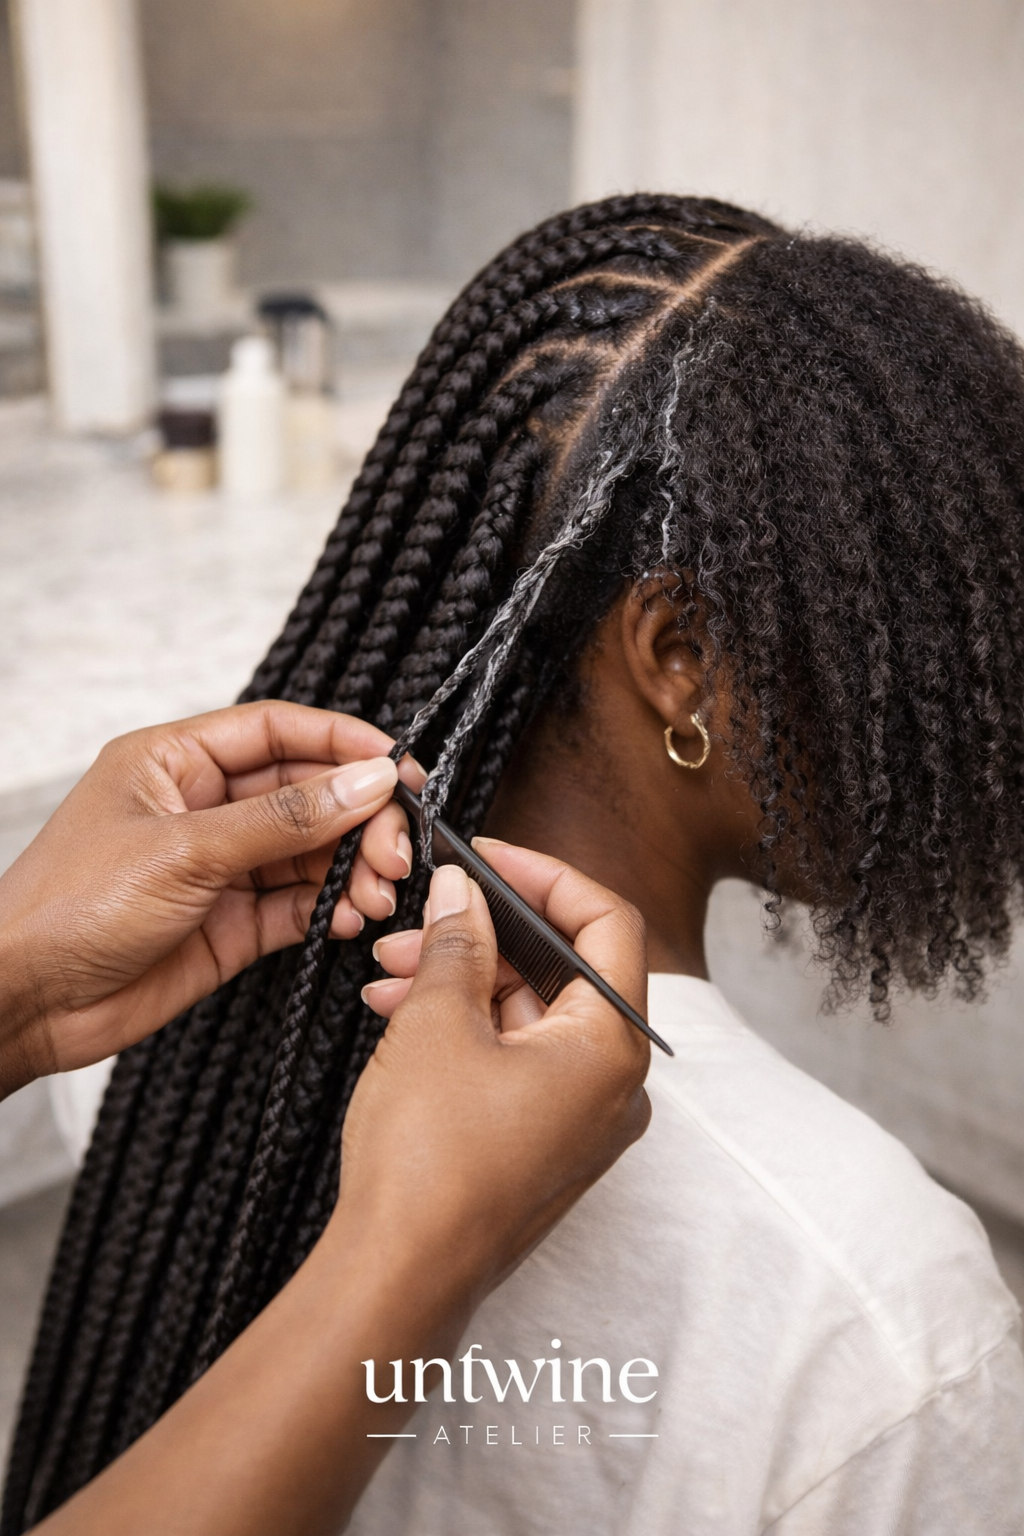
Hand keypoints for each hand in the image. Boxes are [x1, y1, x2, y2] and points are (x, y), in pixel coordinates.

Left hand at [0, 702, 422, 1095]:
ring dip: (354, 867)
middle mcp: (204, 808)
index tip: (399, 767)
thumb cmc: (68, 908)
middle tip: (395, 849)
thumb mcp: (183, 850)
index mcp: (176, 761)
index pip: (278, 731)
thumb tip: (365, 781)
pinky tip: (351, 917)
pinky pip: (300, 904)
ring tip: (377, 892)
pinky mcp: (232, 924)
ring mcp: (221, 867)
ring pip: (312, 852)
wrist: (24, 1004)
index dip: (343, 742)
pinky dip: (334, 908)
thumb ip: (284, 818)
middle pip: (308, 793)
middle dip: (359, 817)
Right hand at [31, 841, 650, 1535]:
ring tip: (390, 973)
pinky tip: (400, 1015)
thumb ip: (457, 942)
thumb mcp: (436, 1022)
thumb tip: (462, 892)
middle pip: (564, 970)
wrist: (398, 1278)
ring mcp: (581, 1121)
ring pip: (530, 1016)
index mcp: (612, 1045)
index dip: (545, 875)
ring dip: (463, 982)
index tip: (488, 855)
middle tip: (421, 918)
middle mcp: (613, 1084)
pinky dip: (467, 1029)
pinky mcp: (543, 1146)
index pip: (607, 923)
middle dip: (485, 935)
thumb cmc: (427, 1159)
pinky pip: (516, 1061)